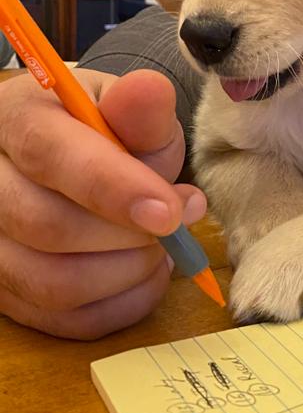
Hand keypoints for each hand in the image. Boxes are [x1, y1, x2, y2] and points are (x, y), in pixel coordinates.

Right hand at [0, 68, 206, 338]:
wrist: (65, 157)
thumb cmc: (98, 129)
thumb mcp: (120, 106)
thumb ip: (138, 109)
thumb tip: (152, 92)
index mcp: (12, 117)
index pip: (48, 154)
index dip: (113, 187)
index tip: (170, 212)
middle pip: (46, 225)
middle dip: (129, 234)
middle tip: (175, 223)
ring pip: (51, 282)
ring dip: (126, 273)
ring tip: (161, 247)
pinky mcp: (2, 291)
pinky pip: (61, 320)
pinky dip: (119, 306)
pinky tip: (144, 275)